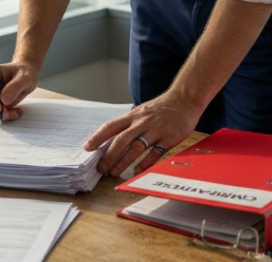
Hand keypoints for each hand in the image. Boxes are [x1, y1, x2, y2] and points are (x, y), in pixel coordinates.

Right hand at [0, 60, 39, 122]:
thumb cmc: (24, 73)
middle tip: (13, 113)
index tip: (0, 108)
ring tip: (17, 112)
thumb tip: (4, 100)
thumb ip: (15, 86)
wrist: (25, 76)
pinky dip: (4, 116)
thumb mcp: (25, 77)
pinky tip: (15, 112)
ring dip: (1, 116)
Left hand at [83, 91, 199, 176]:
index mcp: (133, 116)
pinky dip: (145, 163)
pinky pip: (155, 153)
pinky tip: (137, 172)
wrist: (184, 99)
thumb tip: (111, 139)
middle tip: (101, 168)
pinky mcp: (169, 138)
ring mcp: (155, 130)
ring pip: (136, 148)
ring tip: (114, 173)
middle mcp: (142, 122)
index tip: (87, 148)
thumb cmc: (161, 107)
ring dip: (123, 162)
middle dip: (109, 155)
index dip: (98, 137)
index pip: (111, 126)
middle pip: (121, 140)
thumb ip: (129, 124)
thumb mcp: (142, 111)